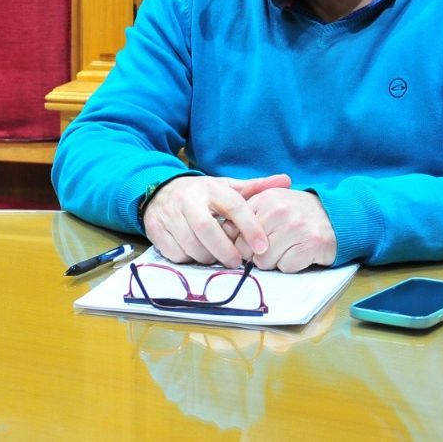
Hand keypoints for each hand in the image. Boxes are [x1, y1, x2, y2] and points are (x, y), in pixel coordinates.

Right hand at [141, 174, 291, 265]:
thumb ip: (255, 188)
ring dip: (207, 257)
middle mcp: (188, 199)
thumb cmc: (201, 195)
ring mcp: (169, 214)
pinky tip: (195, 252)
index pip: (234, 207)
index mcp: (210, 188)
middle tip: (236, 262)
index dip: (250, 228)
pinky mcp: (155, 229)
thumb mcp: (226, 187)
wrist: (160, 192)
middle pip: (208, 230)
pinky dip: (188, 258)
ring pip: (191, 245)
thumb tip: (286, 180)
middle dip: (225, 250)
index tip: (263, 247)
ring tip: (215, 257)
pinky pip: (175, 253)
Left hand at [235, 188, 336, 271]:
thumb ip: (249, 215)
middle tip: (273, 248)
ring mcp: (295, 227)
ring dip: (274, 261)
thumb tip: (224, 235)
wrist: (338, 216)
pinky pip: (285, 267)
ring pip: (264, 261)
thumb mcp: (273, 203)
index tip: (250, 245)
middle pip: (246, 249)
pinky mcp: (310, 244)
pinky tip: (300, 253)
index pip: (234, 231)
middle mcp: (278, 210)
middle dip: (255, 255)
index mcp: (265, 199)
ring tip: (288, 249)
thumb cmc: (299, 214)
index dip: (239, 243)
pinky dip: (291, 265)